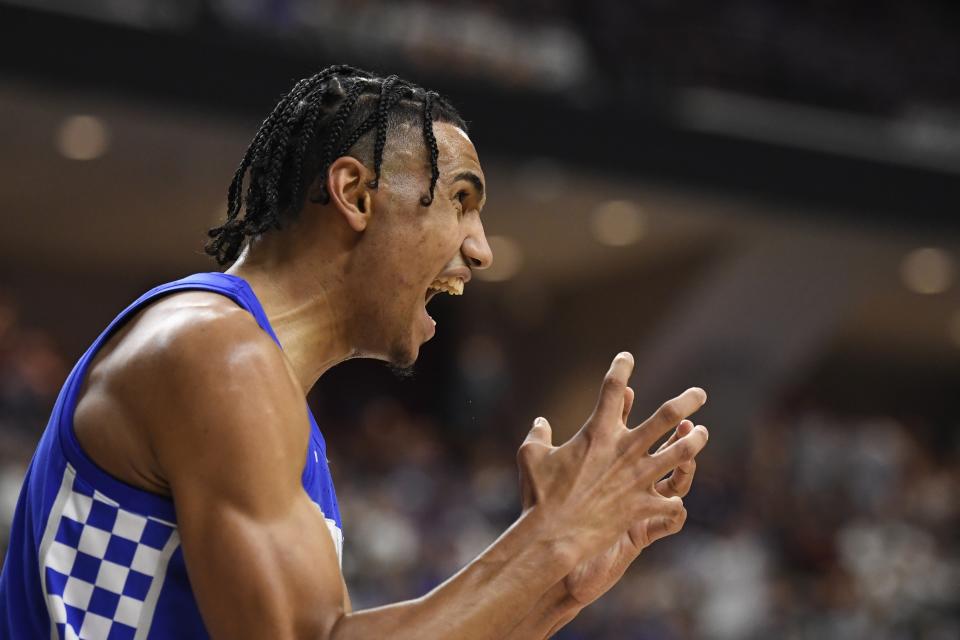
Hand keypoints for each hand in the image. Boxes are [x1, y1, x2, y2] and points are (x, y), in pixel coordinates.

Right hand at [516, 352, 708, 575]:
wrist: (553, 535)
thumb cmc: (539, 494)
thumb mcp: (531, 456)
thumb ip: (538, 435)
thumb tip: (541, 422)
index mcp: (598, 432)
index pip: (612, 389)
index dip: (620, 368)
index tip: (627, 358)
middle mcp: (624, 449)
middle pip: (666, 416)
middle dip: (687, 400)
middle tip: (700, 394)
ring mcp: (638, 478)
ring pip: (680, 452)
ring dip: (694, 441)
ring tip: (702, 433)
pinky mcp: (643, 505)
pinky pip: (669, 502)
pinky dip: (673, 502)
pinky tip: (677, 500)